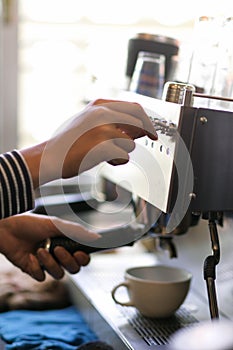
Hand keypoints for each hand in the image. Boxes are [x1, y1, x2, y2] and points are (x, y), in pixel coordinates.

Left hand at [0, 213, 99, 281]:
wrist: (7, 229)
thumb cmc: (30, 224)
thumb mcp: (56, 224)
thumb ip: (76, 231)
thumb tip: (96, 237)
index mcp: (65, 243)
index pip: (81, 257)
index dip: (83, 259)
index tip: (80, 253)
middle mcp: (57, 255)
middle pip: (73, 269)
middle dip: (67, 261)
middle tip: (58, 249)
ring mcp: (46, 263)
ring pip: (58, 274)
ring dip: (50, 263)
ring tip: (40, 250)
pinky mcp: (33, 270)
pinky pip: (41, 277)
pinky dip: (36, 268)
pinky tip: (30, 257)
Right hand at [21, 99, 156, 187]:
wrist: (50, 156)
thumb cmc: (69, 141)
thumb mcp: (88, 121)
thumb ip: (111, 120)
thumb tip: (136, 128)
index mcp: (100, 104)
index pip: (134, 107)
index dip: (147, 119)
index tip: (153, 128)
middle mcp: (103, 114)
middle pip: (139, 122)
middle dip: (146, 132)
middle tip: (152, 138)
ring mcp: (104, 130)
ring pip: (131, 143)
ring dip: (123, 151)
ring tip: (107, 153)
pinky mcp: (104, 147)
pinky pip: (124, 157)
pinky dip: (117, 161)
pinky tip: (104, 160)